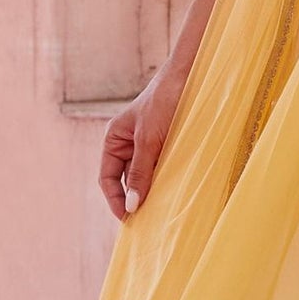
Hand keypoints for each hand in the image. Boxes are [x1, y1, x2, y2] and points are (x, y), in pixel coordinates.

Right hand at [98, 58, 190, 219]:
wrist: (190, 76)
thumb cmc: (164, 101)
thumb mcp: (149, 140)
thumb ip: (141, 172)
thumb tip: (132, 205)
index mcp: (114, 139)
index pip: (108, 178)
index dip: (115, 199)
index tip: (128, 218)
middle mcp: (128, 144)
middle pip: (127, 180)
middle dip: (135, 198)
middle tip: (147, 222)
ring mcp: (147, 145)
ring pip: (146, 176)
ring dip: (152, 190)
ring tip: (162, 210)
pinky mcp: (167, 145)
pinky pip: (162, 168)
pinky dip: (166, 180)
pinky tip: (174, 192)